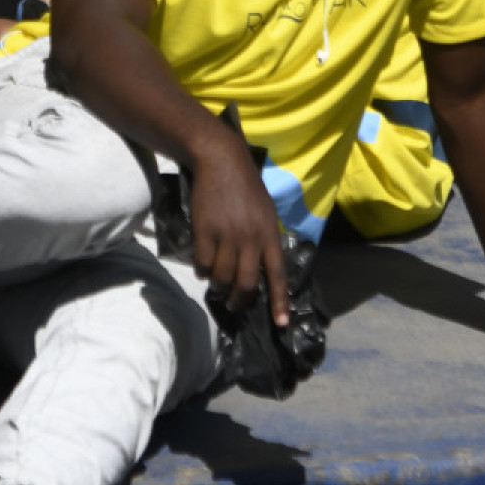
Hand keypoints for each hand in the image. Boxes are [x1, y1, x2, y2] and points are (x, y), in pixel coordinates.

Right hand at [189, 125, 289, 326]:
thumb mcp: (266, 211)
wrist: (221, 161)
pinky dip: (202, 271)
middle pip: (247, 283)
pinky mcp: (205, 231)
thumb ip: (266, 238)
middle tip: (234, 305)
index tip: (281, 324)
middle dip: (240, 301)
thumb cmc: (246, 186)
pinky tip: (203, 267)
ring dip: (219, 287)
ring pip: (222, 277)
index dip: (280, 301)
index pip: (277, 274)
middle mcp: (250, 238)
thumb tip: (264, 267)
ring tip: (217, 285)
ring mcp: (227, 235)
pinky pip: (202, 264)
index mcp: (270, 233)